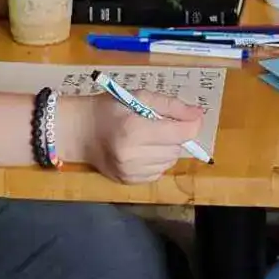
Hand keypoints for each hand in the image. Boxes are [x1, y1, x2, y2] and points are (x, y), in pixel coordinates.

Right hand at [60, 94, 203, 183]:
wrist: (79, 131)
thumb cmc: (110, 108)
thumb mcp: (139, 96)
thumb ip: (171, 106)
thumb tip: (199, 115)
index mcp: (135, 130)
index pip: (180, 134)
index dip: (191, 124)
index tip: (190, 118)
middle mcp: (133, 155)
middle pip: (177, 149)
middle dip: (174, 136)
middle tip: (158, 125)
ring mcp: (130, 172)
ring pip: (170, 162)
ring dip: (166, 149)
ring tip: (148, 138)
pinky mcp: (129, 182)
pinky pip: (158, 173)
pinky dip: (156, 161)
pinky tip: (142, 151)